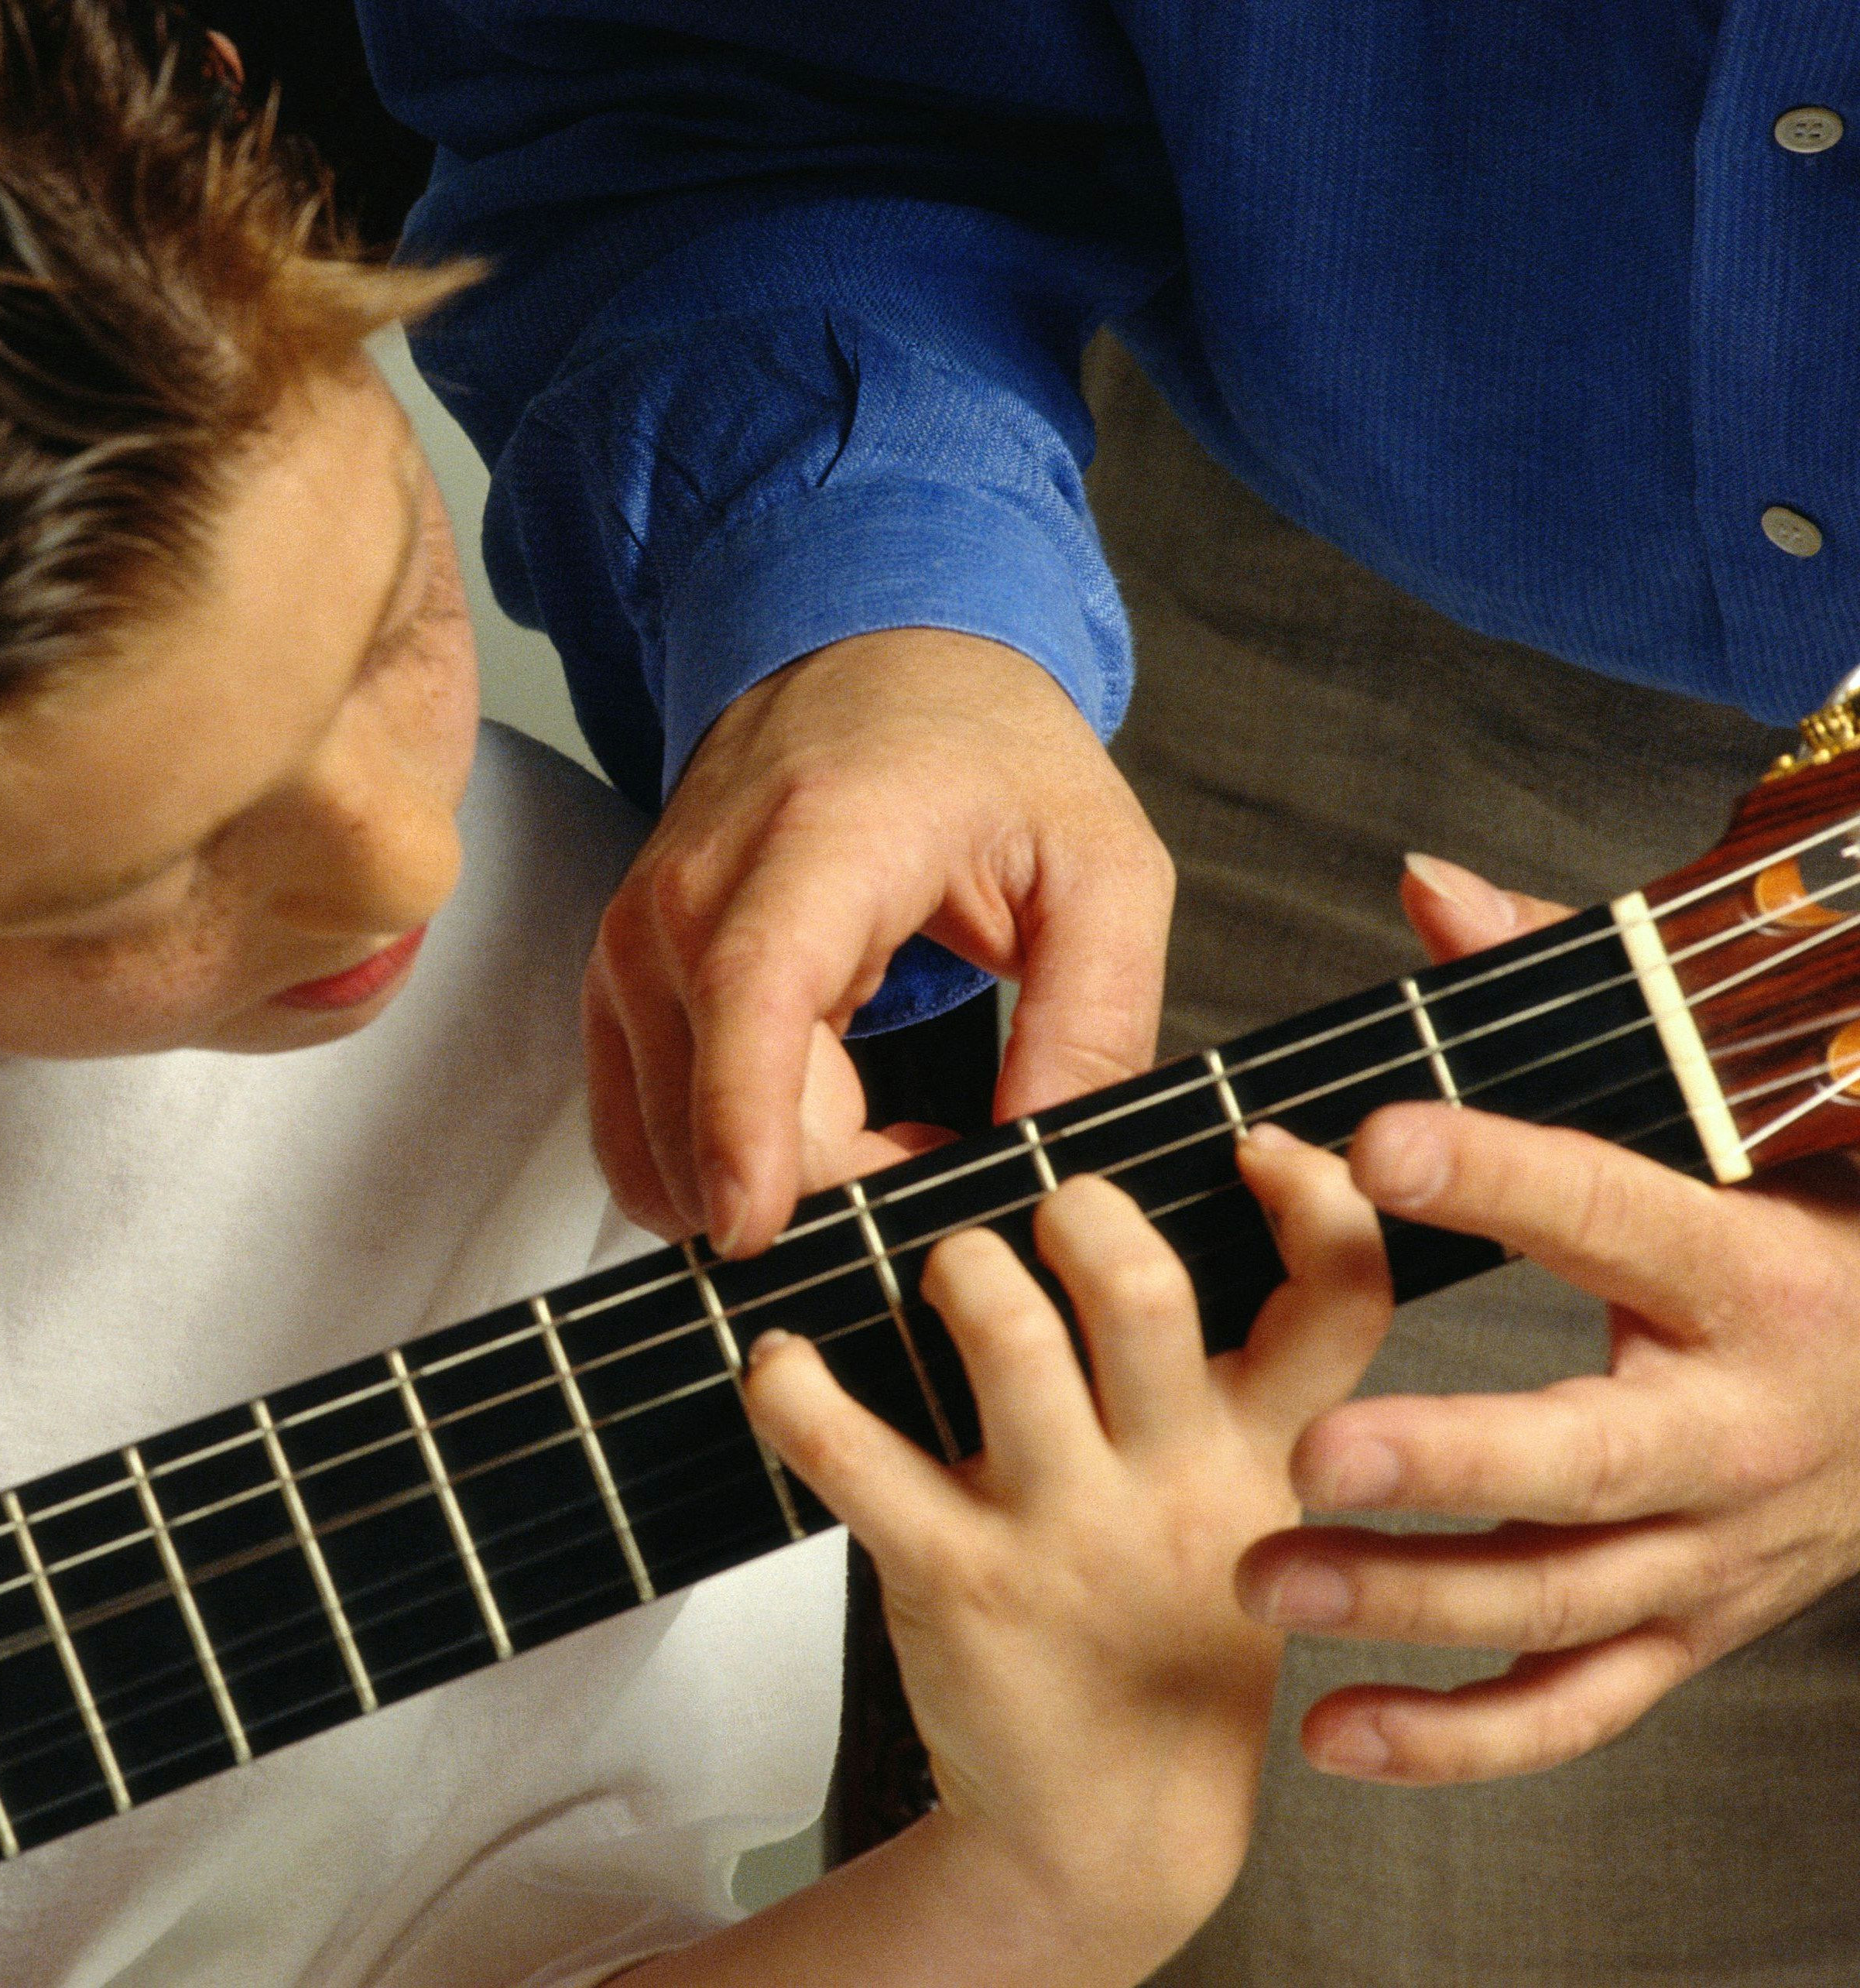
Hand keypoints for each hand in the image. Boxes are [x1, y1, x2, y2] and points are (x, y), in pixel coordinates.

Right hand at [585, 627, 1170, 1255]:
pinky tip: (817, 1133)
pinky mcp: (616, 988)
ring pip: (665, 1145)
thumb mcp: (1102, 868)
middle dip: (831, 1190)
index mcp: (815, 844)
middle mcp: (689, 896)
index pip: (749, 996)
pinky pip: (638, 1137)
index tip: (757, 1234)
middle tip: (950, 1157)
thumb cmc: (984, 754)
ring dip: (778, 1188)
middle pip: (709, 1105)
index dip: (744, 1125)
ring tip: (893, 1135)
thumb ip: (1094, 1022)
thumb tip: (1046, 1169)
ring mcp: (633, 946)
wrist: (866, 658)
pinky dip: (720, 1172)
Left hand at [717, 1128, 1389, 1983]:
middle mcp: (1175, 1484)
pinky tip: (782, 1363)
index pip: (1341, 1301)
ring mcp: (1064, 1533)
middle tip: (1044, 1215)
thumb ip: (1222, 1393)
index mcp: (1261, 1455)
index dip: (1318, 1200)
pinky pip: (851, 1449)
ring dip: (954, 1269)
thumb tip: (1130, 1224)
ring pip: (1006, 1335)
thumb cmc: (1164, 1639)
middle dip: (1079, 1212)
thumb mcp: (1251, 1518)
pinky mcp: (954, 1578)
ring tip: (937, 1273)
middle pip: (1144, 1290)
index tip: (1257, 1141)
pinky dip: (796, 1387)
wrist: (1109, 1832)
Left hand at [1237, 853, 1859, 1781]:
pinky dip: (1460, 1741)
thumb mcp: (1730, 1108)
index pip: (1618, 1212)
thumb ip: (1568, 993)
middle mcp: (1746, 1426)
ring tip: (1262, 1581)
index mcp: (1750, 1269)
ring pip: (1565, 1601)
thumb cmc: (1802, 1220)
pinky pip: (1577, 1712)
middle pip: (1594, 1458)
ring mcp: (1720, 1549)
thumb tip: (1426, 887)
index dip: (1500, 1175)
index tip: (1371, 1140)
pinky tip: (1333, 1741)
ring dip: (1410, 1603)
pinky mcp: (1692, 1631)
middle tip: (1314, 1454)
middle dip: (1455, 1463)